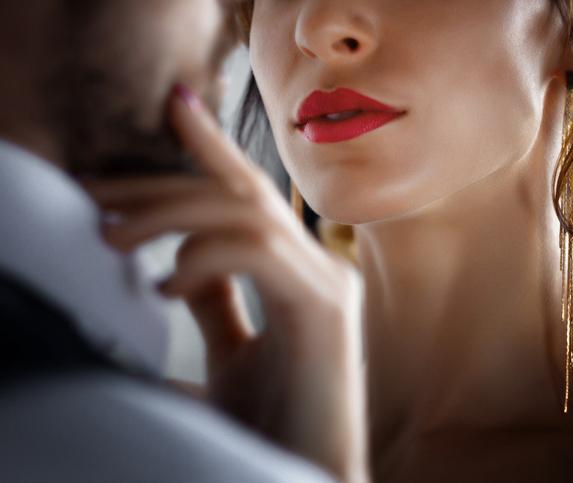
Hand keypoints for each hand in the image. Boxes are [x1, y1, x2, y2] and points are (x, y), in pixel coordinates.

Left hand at [82, 84, 368, 482]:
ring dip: (170, 213)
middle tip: (95, 189)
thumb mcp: (231, 352)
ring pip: (247, 213)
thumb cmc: (274, 427)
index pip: (250, 198)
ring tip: (109, 235)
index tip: (175, 106)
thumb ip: (213, 300)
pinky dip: (203, 256)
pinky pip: (259, 254)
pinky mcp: (325, 310)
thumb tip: (167, 263)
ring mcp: (328, 285)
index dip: (212, 148)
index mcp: (297, 276)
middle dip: (164, 181)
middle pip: (242, 194)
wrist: (311, 475)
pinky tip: (163, 283)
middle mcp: (320, 268)